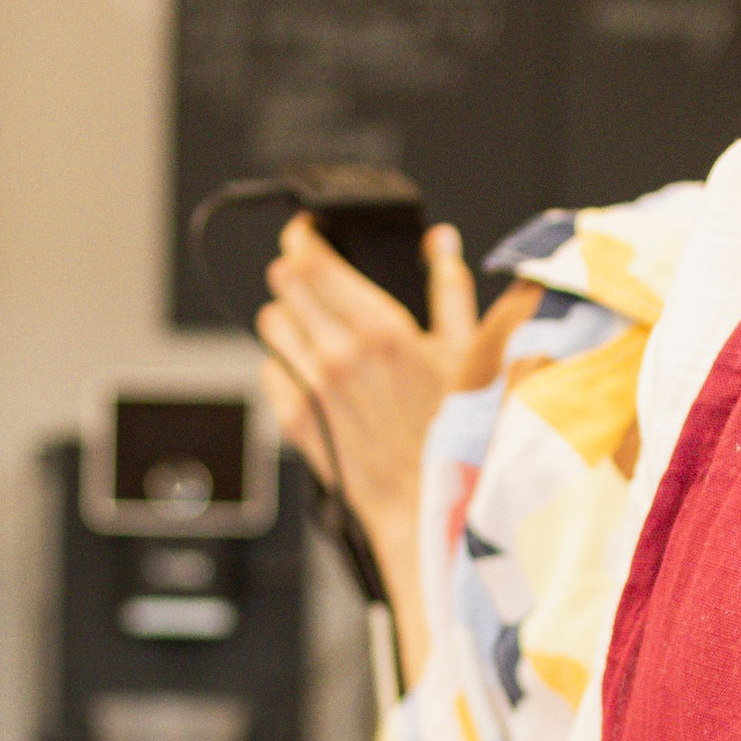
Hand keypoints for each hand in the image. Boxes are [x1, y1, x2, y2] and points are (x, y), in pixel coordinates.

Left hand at [256, 220, 534, 674]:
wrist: (432, 509)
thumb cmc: (460, 438)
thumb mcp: (470, 355)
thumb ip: (451, 290)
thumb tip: (441, 245)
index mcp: (380, 332)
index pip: (310, 261)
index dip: (303, 237)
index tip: (307, 230)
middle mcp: (337, 357)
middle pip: (284, 286)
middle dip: (297, 271)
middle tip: (315, 272)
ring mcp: (313, 391)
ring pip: (271, 326)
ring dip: (288, 314)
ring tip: (314, 320)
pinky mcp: (300, 422)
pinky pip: (271, 372)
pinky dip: (285, 361)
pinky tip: (312, 366)